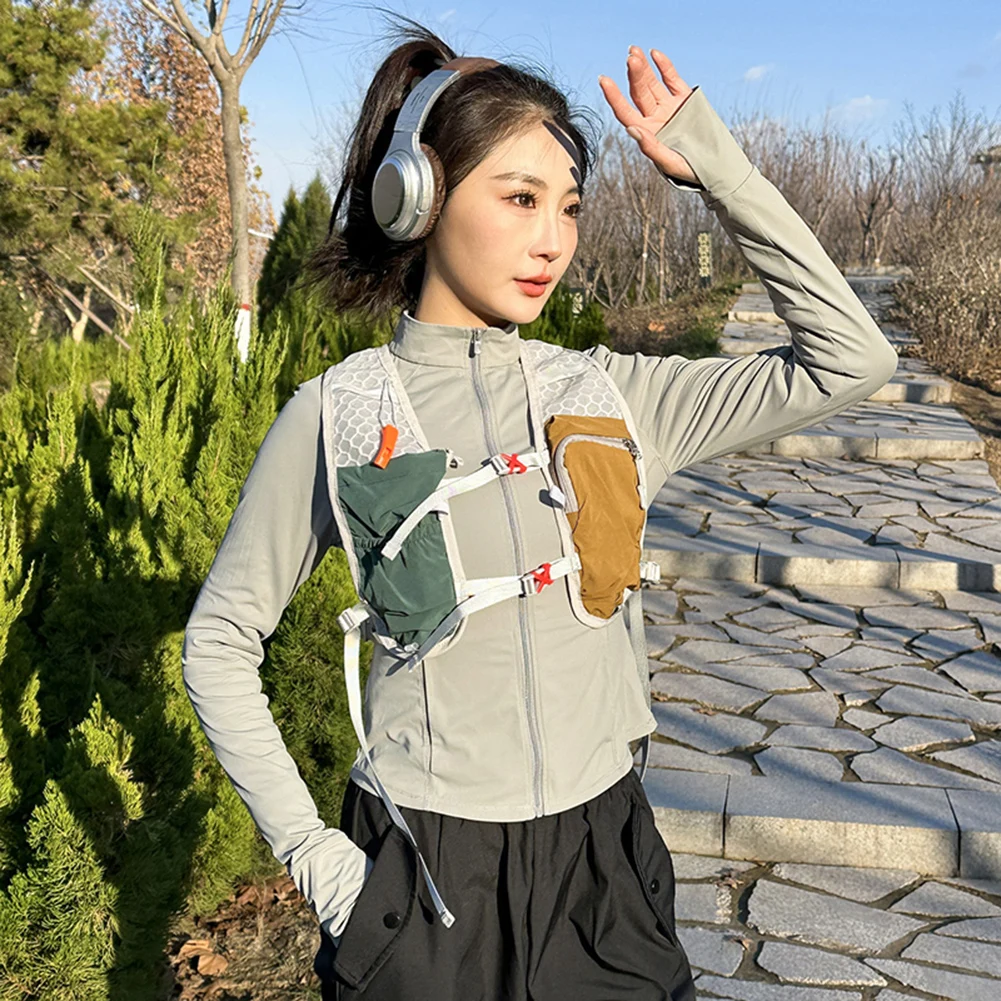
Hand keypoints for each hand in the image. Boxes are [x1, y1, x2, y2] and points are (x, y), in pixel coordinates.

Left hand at [598, 46, 698, 184]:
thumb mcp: (669, 163)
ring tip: (634, 51)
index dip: (614, 97)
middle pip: (639, 93)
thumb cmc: (688, 170)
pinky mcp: (685, 99)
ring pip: (652, 84)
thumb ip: (650, 147)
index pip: (625, 112)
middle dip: (635, 75)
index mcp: (646, 133)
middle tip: (631, 57)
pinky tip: (654, 53)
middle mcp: (654, 118)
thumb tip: (631, 129)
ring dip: (644, 68)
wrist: (714, 166)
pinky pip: (672, 80)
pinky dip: (664, 67)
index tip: (604, 80)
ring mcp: (669, 107)